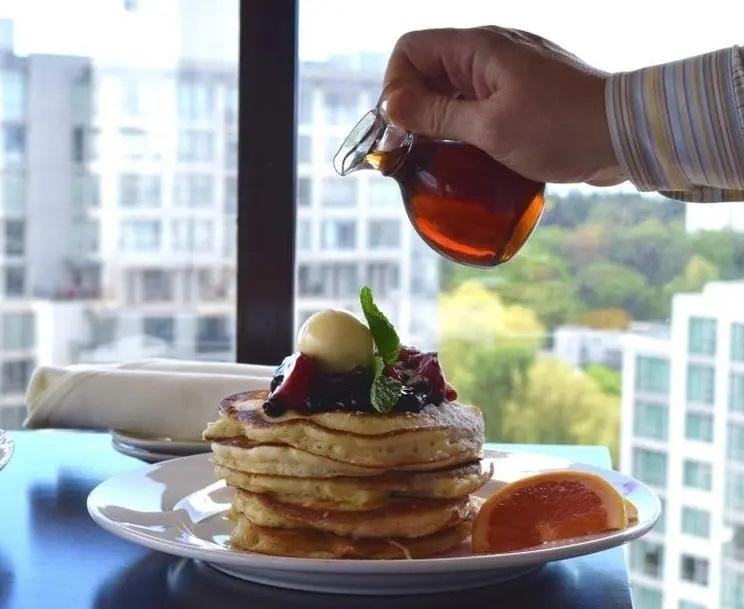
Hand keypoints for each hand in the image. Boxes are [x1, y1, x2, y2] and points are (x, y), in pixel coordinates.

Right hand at [383, 27, 624, 185]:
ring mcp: (506, 71)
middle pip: (428, 68)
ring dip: (436, 117)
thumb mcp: (490, 128)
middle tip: (413, 146)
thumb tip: (392, 106)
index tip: (401, 125)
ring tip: (436, 153)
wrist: (625, 134)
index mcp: (479, 48)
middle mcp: (489, 51)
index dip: (396, 84)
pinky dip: (461, 122)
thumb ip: (438, 115)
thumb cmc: (562, 128)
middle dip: (412, 105)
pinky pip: (475, 100)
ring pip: (450, 86)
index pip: (412, 48)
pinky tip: (465, 150)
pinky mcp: (520, 91)